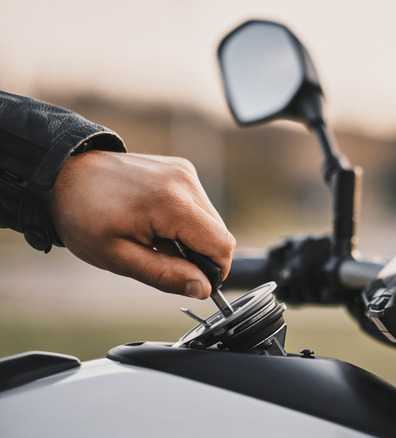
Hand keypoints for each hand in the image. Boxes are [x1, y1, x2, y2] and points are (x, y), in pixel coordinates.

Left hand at [51, 151, 234, 298]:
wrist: (65, 175)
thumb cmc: (84, 217)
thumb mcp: (119, 257)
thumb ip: (165, 275)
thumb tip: (203, 288)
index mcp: (172, 204)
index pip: (221, 245)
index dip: (214, 271)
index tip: (191, 281)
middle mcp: (185, 182)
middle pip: (218, 233)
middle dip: (198, 254)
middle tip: (160, 257)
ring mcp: (185, 172)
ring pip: (211, 220)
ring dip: (191, 237)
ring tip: (154, 237)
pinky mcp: (182, 169)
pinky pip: (199, 205)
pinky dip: (185, 220)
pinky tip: (156, 221)